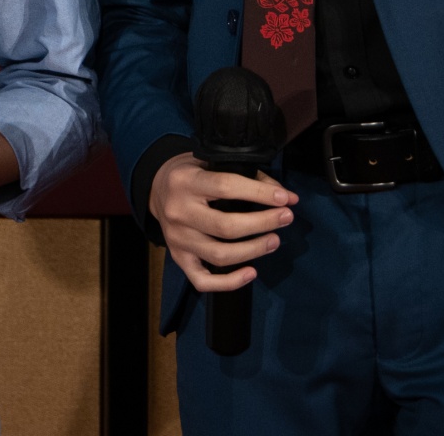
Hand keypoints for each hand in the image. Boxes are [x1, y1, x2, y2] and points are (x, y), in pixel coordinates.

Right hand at [149, 152, 296, 292]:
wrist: (157, 189)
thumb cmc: (192, 173)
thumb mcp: (211, 162)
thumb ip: (247, 175)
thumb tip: (283, 196)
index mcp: (186, 181)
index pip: (226, 187)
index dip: (260, 194)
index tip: (285, 199)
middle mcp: (178, 211)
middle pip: (226, 226)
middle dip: (263, 223)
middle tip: (286, 218)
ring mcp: (177, 238)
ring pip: (219, 255)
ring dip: (254, 250)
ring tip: (274, 241)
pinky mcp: (178, 257)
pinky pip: (203, 281)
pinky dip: (229, 282)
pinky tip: (251, 273)